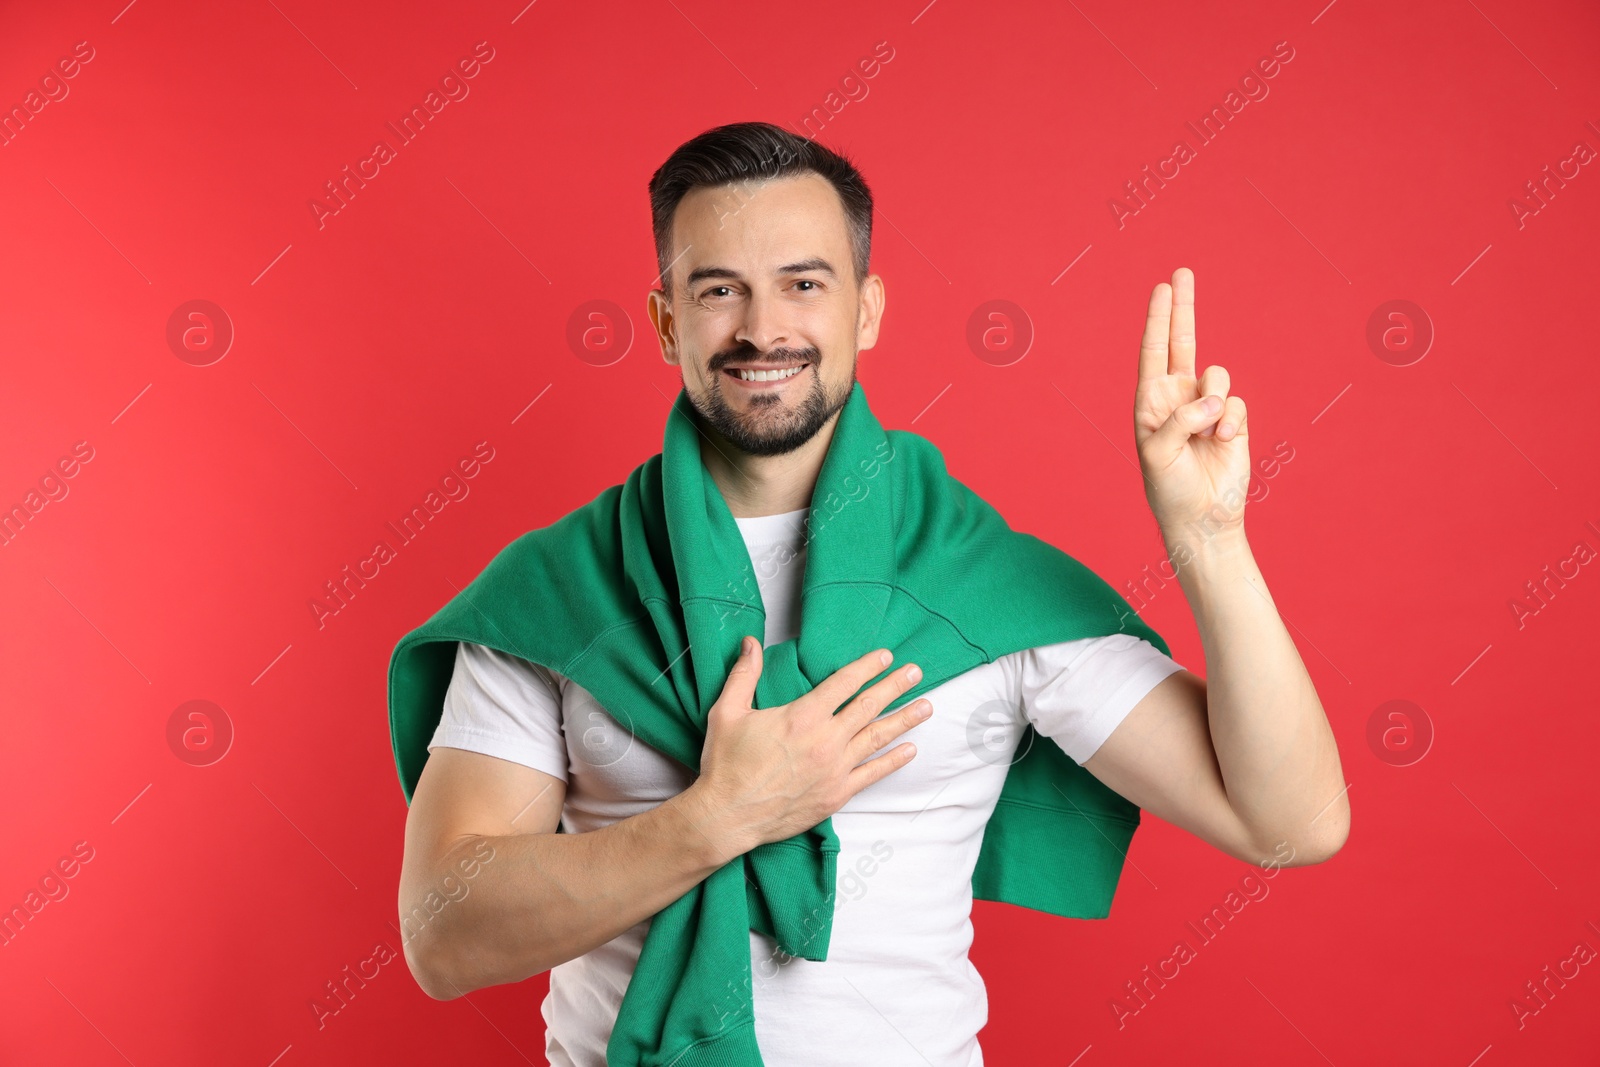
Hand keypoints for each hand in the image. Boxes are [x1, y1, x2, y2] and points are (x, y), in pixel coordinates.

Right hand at [686, 638, 930, 858]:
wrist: (727, 815)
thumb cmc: (725, 764)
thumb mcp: (727, 711)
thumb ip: (744, 674)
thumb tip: (750, 642)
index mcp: (802, 716)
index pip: (844, 683)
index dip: (867, 667)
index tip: (885, 657)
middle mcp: (825, 740)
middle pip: (868, 706)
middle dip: (895, 686)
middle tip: (915, 672)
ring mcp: (835, 768)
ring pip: (877, 738)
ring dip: (904, 720)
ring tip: (926, 706)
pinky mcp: (837, 794)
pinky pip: (873, 774)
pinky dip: (894, 760)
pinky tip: (910, 749)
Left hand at [1134, 267, 1250, 539]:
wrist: (1202, 517)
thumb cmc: (1169, 488)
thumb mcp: (1158, 454)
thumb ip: (1180, 421)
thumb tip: (1213, 400)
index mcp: (1151, 402)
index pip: (1154, 351)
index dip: (1158, 319)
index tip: (1161, 288)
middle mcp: (1178, 398)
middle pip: (1182, 342)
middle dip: (1183, 308)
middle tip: (1182, 272)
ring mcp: (1206, 408)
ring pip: (1218, 375)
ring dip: (1214, 401)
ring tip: (1207, 433)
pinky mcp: (1233, 420)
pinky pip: (1237, 403)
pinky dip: (1231, 422)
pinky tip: (1222, 443)